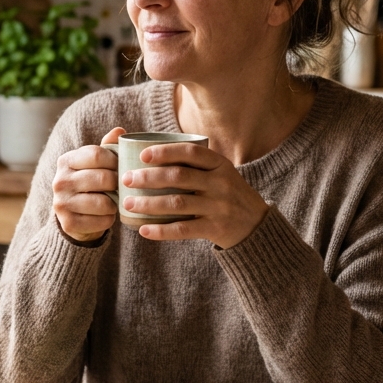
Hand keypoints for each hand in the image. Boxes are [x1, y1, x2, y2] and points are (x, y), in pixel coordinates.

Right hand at [52, 127, 125, 242]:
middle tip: (123, 187)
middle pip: (102, 178)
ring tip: (115, 201)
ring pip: (103, 202)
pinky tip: (106, 215)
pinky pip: (101, 221)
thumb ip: (107, 147)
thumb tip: (120, 131)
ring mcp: (62, 203)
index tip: (122, 167)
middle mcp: (60, 181)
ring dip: (115, 203)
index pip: (97, 155)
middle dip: (118, 183)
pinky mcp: (68, 223)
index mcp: (66, 161)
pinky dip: (109, 219)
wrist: (74, 216)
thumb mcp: (96, 164)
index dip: (116, 161)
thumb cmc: (91, 184)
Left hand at [122, 143, 268, 248]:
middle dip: (148, 177)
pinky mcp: (215, 229)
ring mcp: (218, 207)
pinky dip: (161, 231)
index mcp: (220, 165)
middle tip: (126, 179)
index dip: (165, 152)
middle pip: (179, 177)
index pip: (190, 153)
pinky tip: (143, 230)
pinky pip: (183, 230)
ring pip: (177, 203)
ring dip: (149, 204)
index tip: (143, 155)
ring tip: (128, 204)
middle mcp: (220, 183)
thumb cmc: (228, 194)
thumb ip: (196, 165)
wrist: (256, 225)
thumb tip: (151, 156)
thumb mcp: (221, 173)